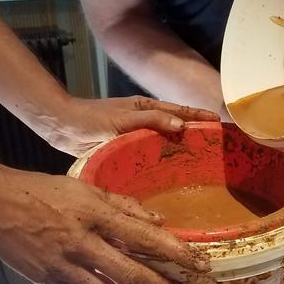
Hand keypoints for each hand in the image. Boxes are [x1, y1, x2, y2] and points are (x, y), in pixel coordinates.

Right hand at [0, 168, 208, 283]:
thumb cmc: (44, 191)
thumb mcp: (86, 188)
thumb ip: (124, 205)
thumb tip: (158, 223)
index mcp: (95, 215)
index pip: (145, 238)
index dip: (176, 254)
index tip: (199, 265)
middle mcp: (82, 244)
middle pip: (131, 274)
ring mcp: (64, 266)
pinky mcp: (49, 281)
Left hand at [39, 96, 219, 156]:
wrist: (62, 127)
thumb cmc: (91, 119)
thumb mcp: (123, 118)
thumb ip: (152, 121)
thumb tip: (182, 126)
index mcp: (147, 109)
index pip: (181, 112)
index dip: (201, 117)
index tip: (221, 123)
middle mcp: (146, 122)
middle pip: (178, 127)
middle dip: (197, 135)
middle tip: (218, 148)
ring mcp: (137, 137)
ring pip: (166, 144)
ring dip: (182, 151)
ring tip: (202, 164)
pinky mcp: (128, 152)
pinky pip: (152, 157)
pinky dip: (165, 163)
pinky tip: (172, 175)